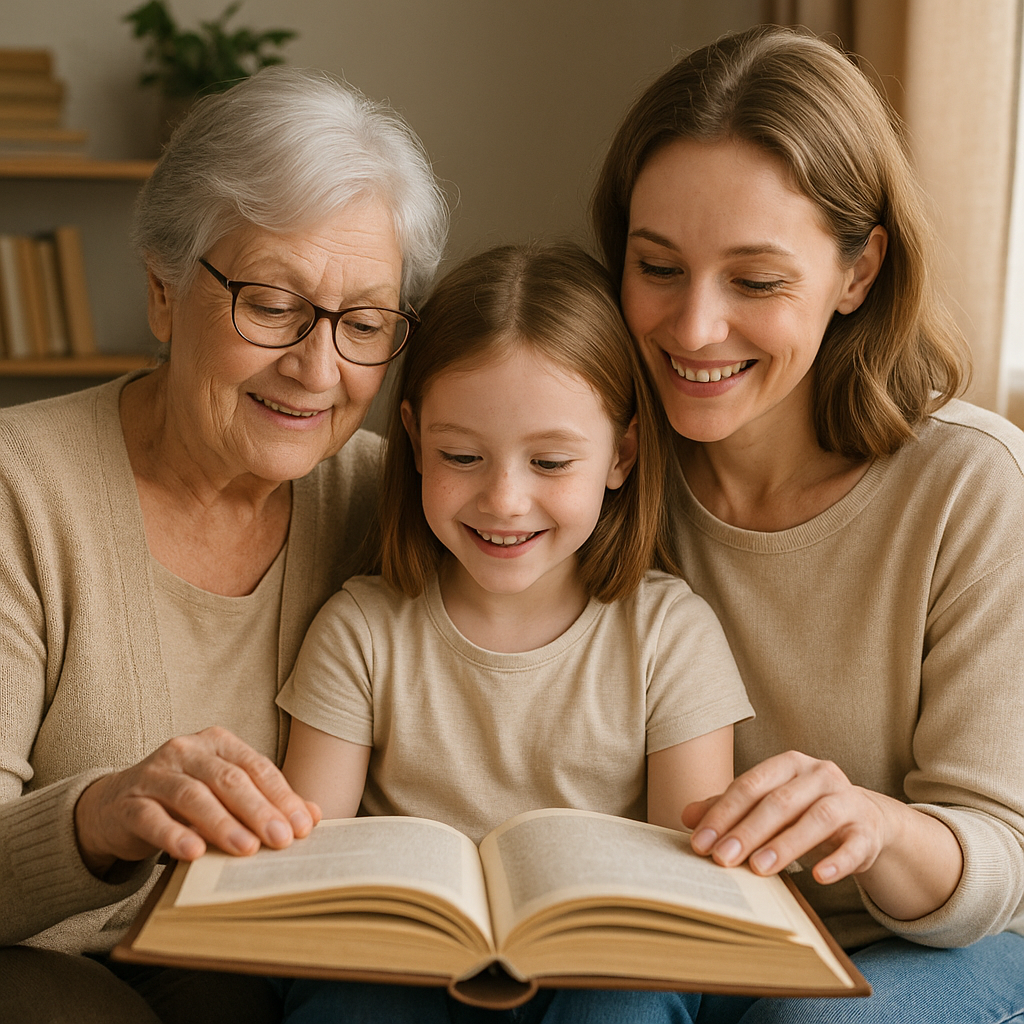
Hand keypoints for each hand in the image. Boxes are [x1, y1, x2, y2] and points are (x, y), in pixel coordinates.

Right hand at [74, 727, 321, 875]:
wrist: (116, 806)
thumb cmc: (183, 800)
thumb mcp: (225, 795)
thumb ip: (266, 801)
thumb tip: (313, 816)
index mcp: (217, 742)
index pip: (256, 767)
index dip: (281, 796)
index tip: (303, 826)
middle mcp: (186, 750)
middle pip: (228, 779)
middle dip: (258, 811)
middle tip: (281, 840)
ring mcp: (155, 774)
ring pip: (193, 796)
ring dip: (222, 824)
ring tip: (246, 849)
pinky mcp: (129, 802)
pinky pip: (152, 818)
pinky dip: (174, 835)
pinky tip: (194, 852)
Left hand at [681, 750, 962, 919]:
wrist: (862, 819)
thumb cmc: (802, 809)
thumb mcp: (766, 803)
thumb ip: (729, 808)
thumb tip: (686, 816)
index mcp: (789, 763)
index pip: (751, 785)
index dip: (723, 813)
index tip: (700, 843)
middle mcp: (819, 774)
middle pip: (779, 802)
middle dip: (747, 832)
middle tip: (722, 859)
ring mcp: (846, 800)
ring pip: (815, 820)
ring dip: (785, 846)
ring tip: (760, 869)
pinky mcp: (867, 830)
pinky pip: (854, 845)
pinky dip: (837, 861)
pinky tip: (819, 876)